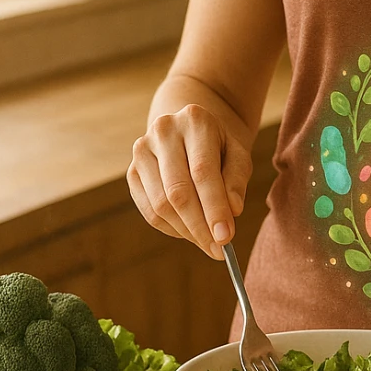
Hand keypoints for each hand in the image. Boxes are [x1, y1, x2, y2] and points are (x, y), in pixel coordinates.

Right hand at [127, 104, 252, 260]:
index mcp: (194, 120)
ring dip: (186, 231)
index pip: (203, 172)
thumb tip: (232, 210)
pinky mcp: (132, 172)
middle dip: (200, 226)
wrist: (190, 129)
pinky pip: (149, 210)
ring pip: (161, 204)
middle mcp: (163, 131)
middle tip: (219, 250)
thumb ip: (237, 179)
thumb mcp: (238, 153)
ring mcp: (142, 151)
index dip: (214, 207)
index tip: (226, 238)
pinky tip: (190, 232)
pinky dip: (171, 228)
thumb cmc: (220, 145)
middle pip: (178, 191)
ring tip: (208, 243)